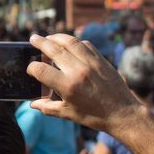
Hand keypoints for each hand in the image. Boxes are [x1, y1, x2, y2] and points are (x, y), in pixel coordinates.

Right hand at [25, 33, 145, 131]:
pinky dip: (75, 42)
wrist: (123, 113)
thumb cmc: (95, 116)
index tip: (31, 69)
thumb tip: (33, 104)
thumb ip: (48, 107)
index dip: (32, 68)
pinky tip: (70, 45)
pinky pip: (85, 44)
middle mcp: (78, 71)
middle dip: (40, 42)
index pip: (41, 70)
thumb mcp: (68, 114)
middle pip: (53, 49)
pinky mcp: (101, 60)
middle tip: (33, 38)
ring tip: (49, 38)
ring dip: (57, 37)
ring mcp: (91, 63)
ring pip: (70, 41)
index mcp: (68, 86)